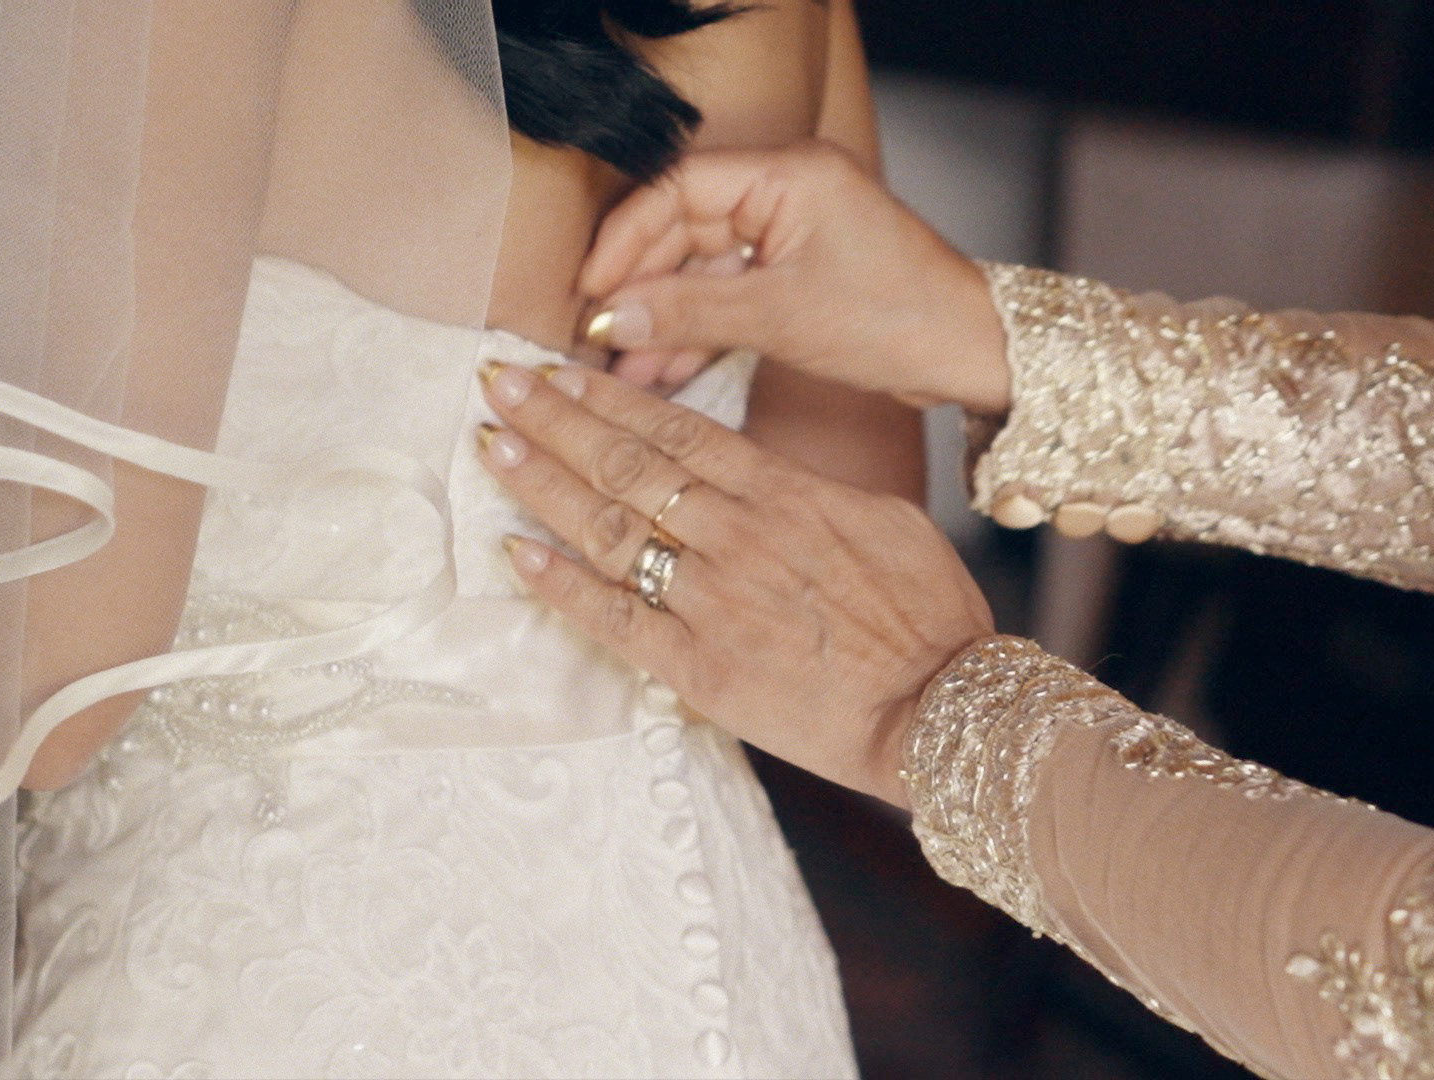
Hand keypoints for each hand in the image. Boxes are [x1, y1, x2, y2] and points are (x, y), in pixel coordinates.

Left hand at [475, 360, 995, 805]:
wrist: (941, 708)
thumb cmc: (927, 616)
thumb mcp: (884, 519)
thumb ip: (810, 491)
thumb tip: (767, 472)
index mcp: (784, 493)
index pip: (674, 430)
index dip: (606, 397)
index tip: (557, 369)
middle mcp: (738, 536)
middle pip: (627, 464)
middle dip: (555, 418)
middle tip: (496, 383)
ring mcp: (713, 601)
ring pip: (610, 529)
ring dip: (542, 483)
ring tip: (492, 446)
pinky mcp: (699, 668)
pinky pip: (615, 618)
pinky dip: (560, 584)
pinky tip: (514, 551)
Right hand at [579, 140, 1012, 413]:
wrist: (971, 354)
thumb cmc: (900, 318)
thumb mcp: (781, 317)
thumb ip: (690, 313)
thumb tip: (611, 319)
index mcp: (789, 173)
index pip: (679, 187)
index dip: (626, 237)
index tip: (591, 288)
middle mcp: (787, 191)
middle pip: (684, 227)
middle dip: (639, 286)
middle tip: (597, 335)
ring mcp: (792, 233)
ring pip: (703, 267)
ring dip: (663, 317)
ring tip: (623, 367)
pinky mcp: (797, 273)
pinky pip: (729, 293)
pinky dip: (698, 330)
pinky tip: (662, 369)